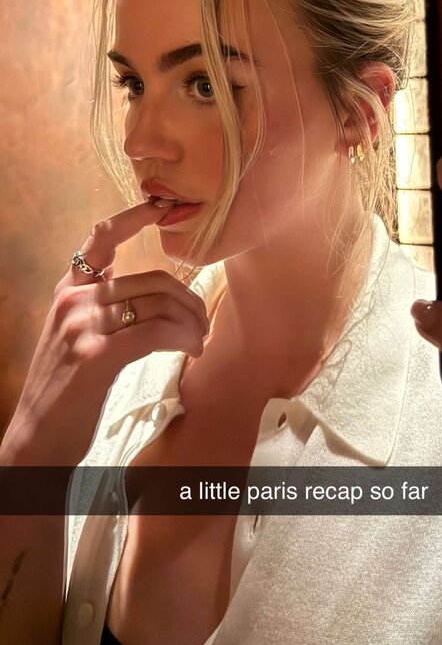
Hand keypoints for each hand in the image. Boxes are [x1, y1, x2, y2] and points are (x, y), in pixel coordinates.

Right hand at [0, 200, 208, 465]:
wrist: (37, 437)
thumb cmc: (63, 389)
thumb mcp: (71, 333)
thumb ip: (93, 301)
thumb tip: (118, 272)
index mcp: (68, 290)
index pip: (101, 237)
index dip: (133, 216)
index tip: (161, 206)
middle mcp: (74, 300)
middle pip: (151, 279)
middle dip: (188, 300)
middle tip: (202, 323)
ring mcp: (82, 325)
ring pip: (159, 304)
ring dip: (191, 323)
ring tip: (199, 341)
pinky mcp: (95, 354)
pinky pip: (156, 332)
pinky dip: (183, 338)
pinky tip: (191, 349)